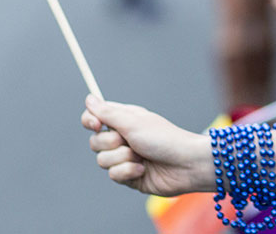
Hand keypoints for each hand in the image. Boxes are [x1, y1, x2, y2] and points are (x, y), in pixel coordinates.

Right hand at [81, 96, 211, 196]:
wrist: (186, 165)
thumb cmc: (164, 139)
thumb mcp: (133, 122)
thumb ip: (108, 113)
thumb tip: (89, 99)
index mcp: (124, 121)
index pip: (95, 118)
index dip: (90, 121)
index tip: (96, 125)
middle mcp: (123, 138)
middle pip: (95, 142)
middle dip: (111, 144)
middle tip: (130, 142)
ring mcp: (125, 158)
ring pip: (102, 161)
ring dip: (122, 158)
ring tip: (141, 157)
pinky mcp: (129, 176)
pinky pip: (113, 175)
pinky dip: (128, 172)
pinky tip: (143, 170)